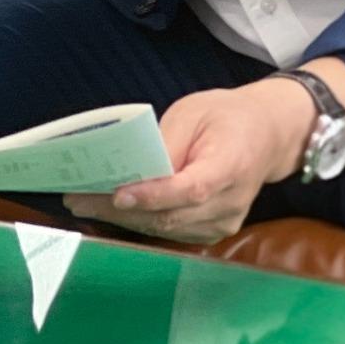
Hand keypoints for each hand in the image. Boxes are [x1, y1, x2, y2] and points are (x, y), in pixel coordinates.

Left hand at [63, 79, 314, 243]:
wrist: (266, 136)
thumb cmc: (227, 118)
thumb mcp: (194, 113)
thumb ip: (167, 143)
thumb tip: (134, 168)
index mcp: (231, 166)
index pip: (190, 189)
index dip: (153, 195)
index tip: (118, 194)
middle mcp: (230, 203)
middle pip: (171, 214)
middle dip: (119, 209)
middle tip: (77, 199)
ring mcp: (224, 222)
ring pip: (166, 227)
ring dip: (122, 218)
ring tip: (82, 203)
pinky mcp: (213, 230)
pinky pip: (172, 230)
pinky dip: (139, 220)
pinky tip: (109, 209)